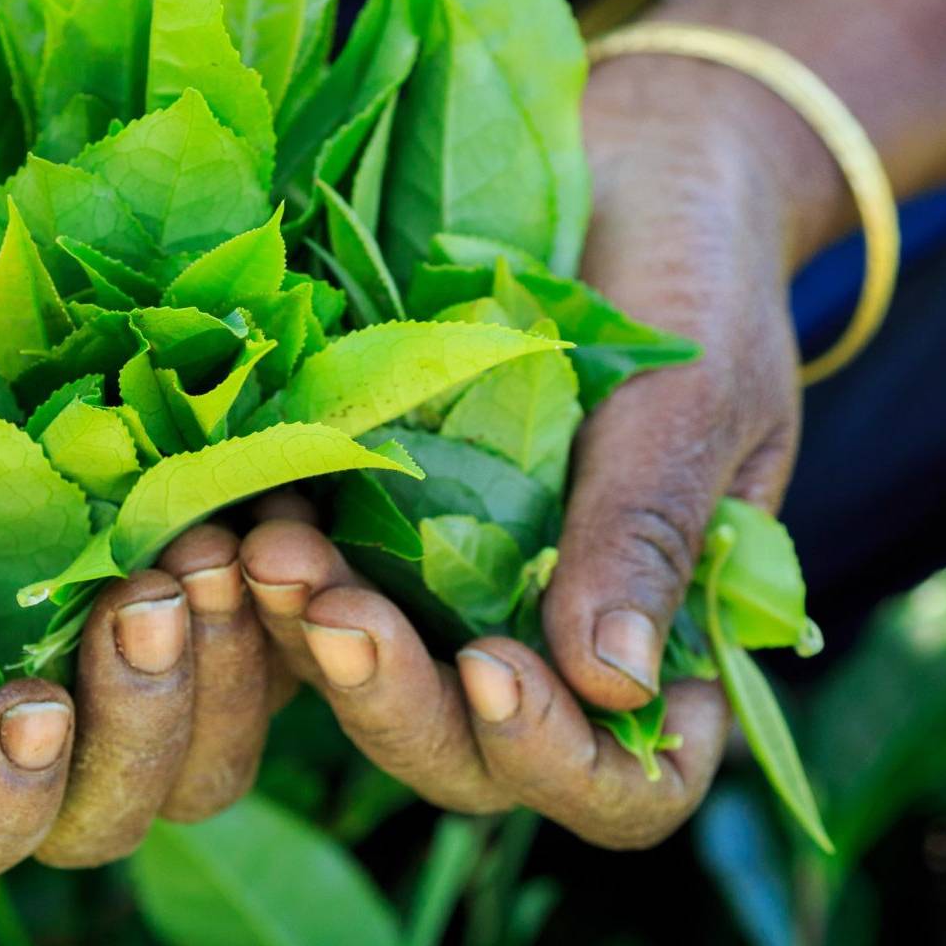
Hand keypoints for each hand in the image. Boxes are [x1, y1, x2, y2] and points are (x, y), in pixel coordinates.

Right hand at [0, 260, 286, 900]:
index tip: (32, 706)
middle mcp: (34, 734)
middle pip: (98, 825)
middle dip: (135, 726)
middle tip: (146, 596)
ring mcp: (141, 688)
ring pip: (207, 773)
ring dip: (223, 677)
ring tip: (213, 546)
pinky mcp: (233, 628)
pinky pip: (284, 676)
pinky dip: (289, 618)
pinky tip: (280, 528)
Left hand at [246, 54, 816, 847]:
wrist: (632, 165)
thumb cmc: (700, 278)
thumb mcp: (696, 399)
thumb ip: (649, 534)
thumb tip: (614, 683)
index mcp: (670, 640)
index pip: (627, 781)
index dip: (559, 760)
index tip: (496, 668)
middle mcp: (557, 645)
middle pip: (477, 760)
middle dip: (400, 706)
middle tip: (336, 615)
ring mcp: (463, 597)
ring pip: (384, 691)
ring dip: (322, 647)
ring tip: (268, 554)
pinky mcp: (383, 532)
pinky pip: (327, 593)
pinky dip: (284, 578)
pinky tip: (245, 517)